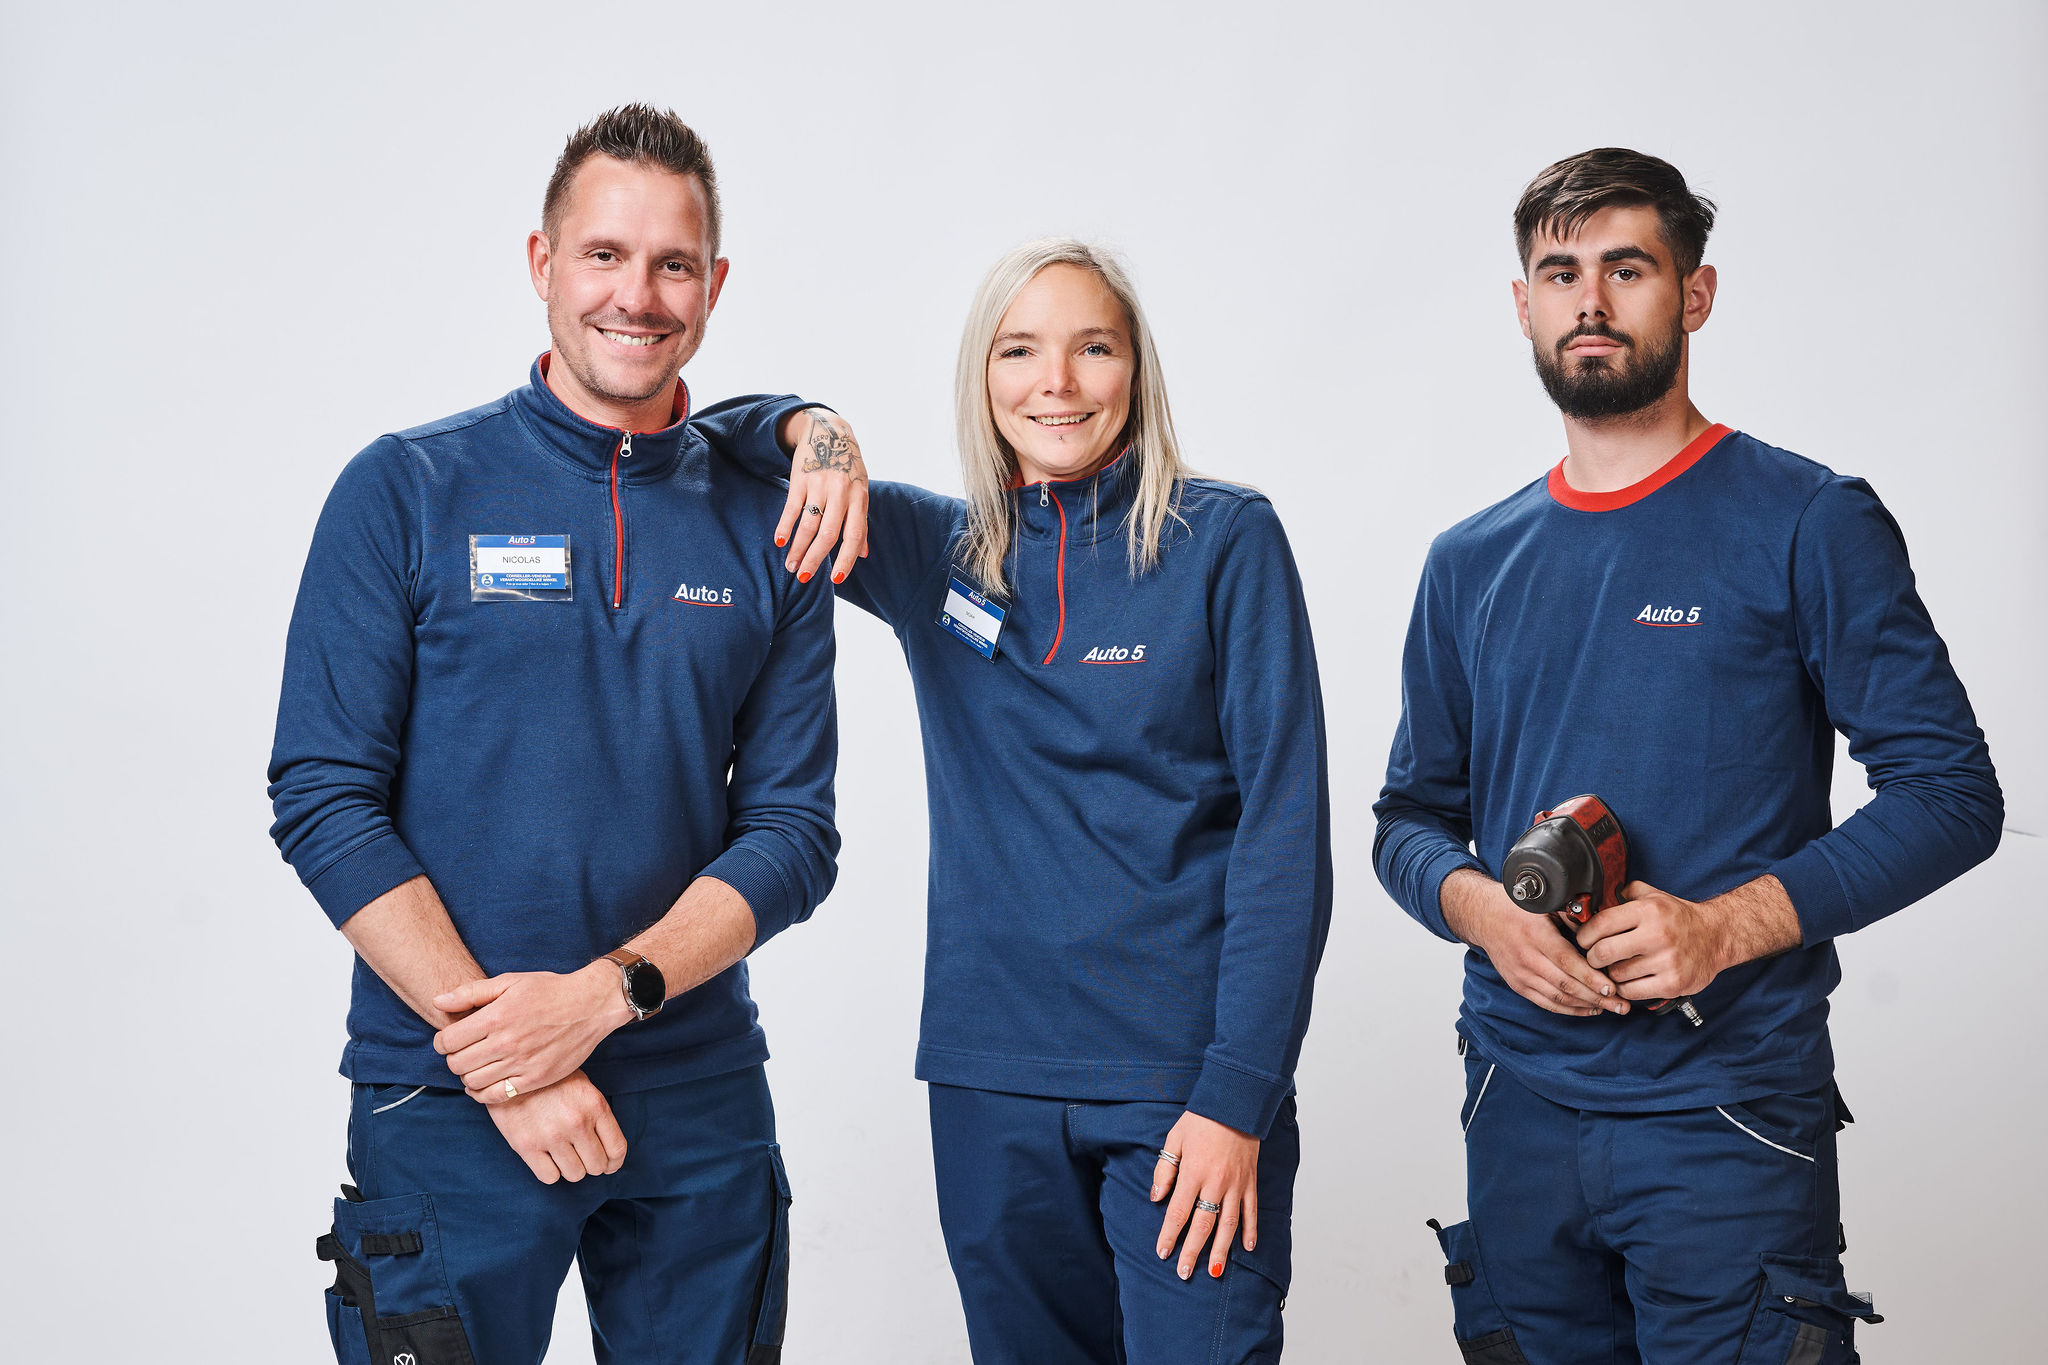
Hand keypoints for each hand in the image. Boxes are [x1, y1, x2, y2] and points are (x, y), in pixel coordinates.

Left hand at [432, 964, 630, 1102]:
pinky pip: (496, 1096)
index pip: (447, 1041)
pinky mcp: (535, 1079)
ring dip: (467, 1076)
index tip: (449, 1040)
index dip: (442, 1041)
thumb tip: (438, 1000)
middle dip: (453, 1059)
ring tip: (476, 1066)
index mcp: (495, 1017)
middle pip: (457, 1064)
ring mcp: (521, 1063)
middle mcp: (506, 1043)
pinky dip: (483, 1094)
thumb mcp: (510, 981)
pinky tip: (484, 1084)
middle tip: (463, 1052)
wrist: (590, 1005)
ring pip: (473, 1082)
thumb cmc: (549, 990)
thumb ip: (471, 992)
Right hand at [486, 1069, 627, 1183]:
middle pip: (597, 1166)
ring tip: (563, 1154)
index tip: (609, 1165)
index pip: (617, 1149)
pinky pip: (550, 1177)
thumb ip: (597, 1115)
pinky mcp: (527, 1146)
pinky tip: (547, 1158)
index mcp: (595, 1105)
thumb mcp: (583, 1087)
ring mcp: (552, 1136)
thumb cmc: (551, 1080)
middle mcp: (577, 1123)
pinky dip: (551, 1172)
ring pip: (574, 1174)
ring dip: (571, 1168)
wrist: (509, 1071)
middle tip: (582, 1156)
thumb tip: (608, 1150)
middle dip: (592, 1164)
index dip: (614, 1163)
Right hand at [773, 408, 868, 585]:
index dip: (846, 559)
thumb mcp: (861, 491)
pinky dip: (784, 526)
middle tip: (803, 578)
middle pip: (827, 534)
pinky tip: (780, 542)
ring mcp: (820, 485)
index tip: (836, 580)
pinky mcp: (801, 478)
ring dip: (797, 548)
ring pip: (808, 524)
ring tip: (790, 566)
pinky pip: (791, 507)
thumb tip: (863, 554)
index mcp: (860, 498)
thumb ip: (860, 522)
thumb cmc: (848, 468)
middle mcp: (841, 492)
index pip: (853, 535)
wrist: (829, 431)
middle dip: (815, 559)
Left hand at [1151, 1110, 1260, 1280]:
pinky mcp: (1250, 1181)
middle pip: (1202, 1225)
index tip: (1162, 1252)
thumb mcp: (1174, 1139)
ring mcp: (1236, 1184)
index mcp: (1193, 1172)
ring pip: (1228, 1224)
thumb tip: (1156, 1198)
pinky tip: (1247, 1247)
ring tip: (1214, 1272)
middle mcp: (1215, 1183)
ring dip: (1221, 1250)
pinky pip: (1251, 1210)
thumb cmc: (1201, 1119)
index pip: (1178, 1211)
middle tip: (1184, 1273)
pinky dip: (1251, 1230)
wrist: (1235, 1103)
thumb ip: (1164, 1170)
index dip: (1169, 1234)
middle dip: (1192, 1251)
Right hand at [1442, 868, 1627, 1016]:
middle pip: (1566, 985)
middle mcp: (1527, 958)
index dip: (1591, 978)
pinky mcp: (1518, 984)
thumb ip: (1572, 918)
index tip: (1612, 987)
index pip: (1567, 962)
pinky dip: (1569, 1010)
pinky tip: (1588, 1009)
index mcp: (1536, 935)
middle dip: (1598, 997)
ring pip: (1558, 998)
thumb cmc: (1516, 907)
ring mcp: (1521, 974)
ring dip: (1587, 1006)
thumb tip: (1601, 931)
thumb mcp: (1545, 904)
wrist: (1484, 916)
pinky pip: (1546, 1003)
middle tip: (1622, 1005)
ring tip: (1611, 1008)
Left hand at [1577, 877, 1798, 1001]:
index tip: (1583, 939)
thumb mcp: (1653, 895)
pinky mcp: (1672, 984)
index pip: (1601, 924)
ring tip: (1618, 966)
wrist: (1717, 936)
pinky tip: (1630, 979)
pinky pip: (1632, 991)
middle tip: (1595, 957)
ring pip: (1616, 975)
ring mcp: (1666, 961)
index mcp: (1649, 911)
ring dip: (1611, 973)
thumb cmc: (1678, 917)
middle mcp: (1657, 935)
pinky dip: (1625, 987)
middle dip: (1592, 957)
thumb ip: (1624, 893)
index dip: (1584, 934)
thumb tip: (1592, 898)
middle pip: (1603, 953)